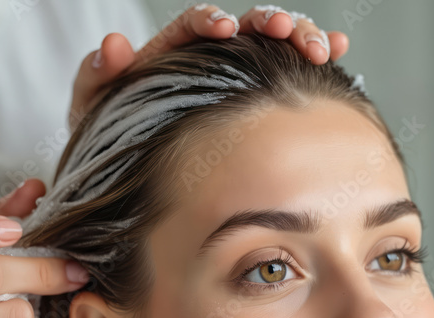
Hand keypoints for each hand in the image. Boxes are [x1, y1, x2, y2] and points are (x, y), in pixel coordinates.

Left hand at [68, 4, 349, 128]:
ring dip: (301, 36)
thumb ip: (95, 77)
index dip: (209, 21)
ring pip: (276, 43)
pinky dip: (317, 54)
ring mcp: (242, 75)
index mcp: (173, 52)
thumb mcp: (94, 111)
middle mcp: (212, 57)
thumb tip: (113, 44)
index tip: (222, 29)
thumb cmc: (114, 141)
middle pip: (246, 26)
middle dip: (268, 22)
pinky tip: (340, 51)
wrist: (135, 180)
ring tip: (320, 48)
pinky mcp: (263, 95)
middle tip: (285, 29)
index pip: (194, 25)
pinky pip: (292, 70)